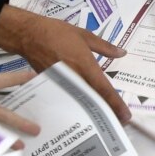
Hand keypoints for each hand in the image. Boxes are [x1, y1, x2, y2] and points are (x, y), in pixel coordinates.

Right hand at [0, 5, 130, 121]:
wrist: (28, 36)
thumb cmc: (57, 33)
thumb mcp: (85, 35)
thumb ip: (104, 47)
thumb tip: (122, 53)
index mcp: (85, 66)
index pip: (104, 89)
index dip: (115, 104)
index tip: (125, 116)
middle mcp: (75, 78)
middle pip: (94, 100)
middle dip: (107, 112)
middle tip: (119, 122)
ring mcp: (63, 84)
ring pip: (81, 101)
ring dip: (93, 109)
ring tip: (104, 118)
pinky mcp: (53, 86)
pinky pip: (68, 97)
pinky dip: (77, 103)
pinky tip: (83, 107)